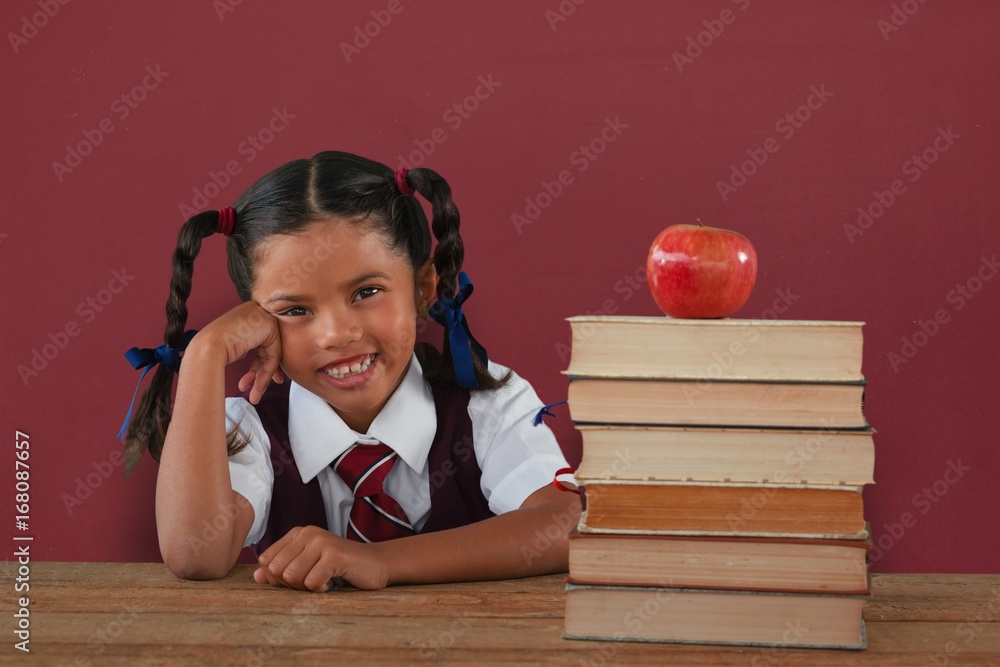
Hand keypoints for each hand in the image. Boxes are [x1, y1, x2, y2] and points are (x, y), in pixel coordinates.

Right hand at [188, 301, 284, 403]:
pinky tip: (257, 386)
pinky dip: (267, 372)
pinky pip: (274, 354)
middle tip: (257, 391)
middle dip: (264, 374)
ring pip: (272, 354)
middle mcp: (256, 312)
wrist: (207, 347)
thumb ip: (251, 347)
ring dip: (263, 378)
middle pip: (268, 349)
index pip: (260, 343)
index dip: (260, 366)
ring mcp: (263, 316)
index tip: (257, 384)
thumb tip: (266, 362)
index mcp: (246, 314)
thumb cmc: (213, 350)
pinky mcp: (269, 325)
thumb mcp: (236, 346)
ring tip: (254, 396)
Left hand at [253, 525, 391, 591]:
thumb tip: (256, 577)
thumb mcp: (306, 566)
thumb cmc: (338, 567)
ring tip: (323, 580)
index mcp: (297, 533)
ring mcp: (321, 542)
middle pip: (277, 570)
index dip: (277, 578)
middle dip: (292, 584)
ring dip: (307, 587)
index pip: (266, 561)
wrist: (375, 564)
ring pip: (292, 577)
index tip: (299, 577)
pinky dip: (321, 590)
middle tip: (312, 580)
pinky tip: (333, 582)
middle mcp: (307, 533)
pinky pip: (312, 583)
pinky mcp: (334, 555)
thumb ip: (281, 569)